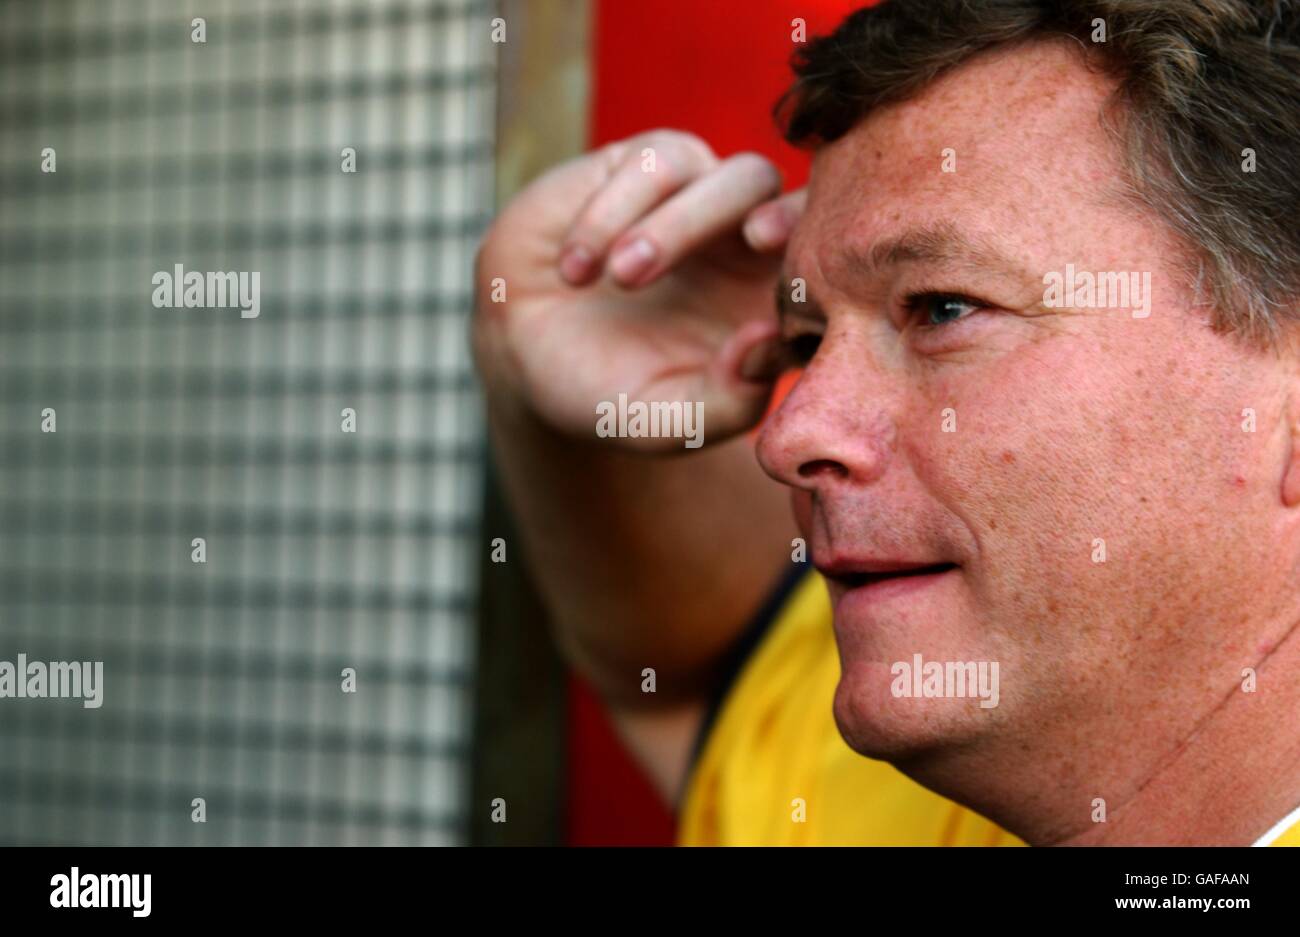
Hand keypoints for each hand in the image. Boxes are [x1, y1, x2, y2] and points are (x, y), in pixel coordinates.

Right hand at [473, 129, 804, 450]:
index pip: (826, 277)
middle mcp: (748, 247)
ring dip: (679, 224)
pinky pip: (656, 163)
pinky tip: (577, 269)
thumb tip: (767, 348)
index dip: (818, 280)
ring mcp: (701, 199)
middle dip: (780, 218)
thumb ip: (723, 403)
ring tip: (620, 277)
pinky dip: (614, 212)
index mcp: (769, 307)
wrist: (523, 353)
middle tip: (756, 241)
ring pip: (734, 176)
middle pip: (798, 212)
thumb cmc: (606, 392)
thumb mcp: (663, 421)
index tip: (782, 308)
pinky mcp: (646, 166)